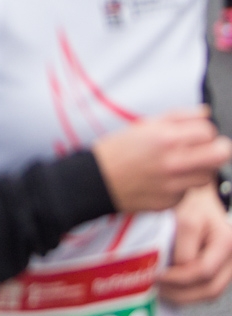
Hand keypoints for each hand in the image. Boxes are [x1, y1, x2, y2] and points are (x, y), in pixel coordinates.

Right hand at [92, 106, 231, 212]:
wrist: (96, 181)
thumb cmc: (117, 151)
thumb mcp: (143, 125)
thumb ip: (178, 117)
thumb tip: (205, 113)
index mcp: (165, 139)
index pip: (208, 131)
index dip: (205, 131)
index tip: (198, 134)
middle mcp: (172, 163)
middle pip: (220, 154)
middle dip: (217, 149)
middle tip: (207, 148)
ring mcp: (173, 185)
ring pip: (208, 175)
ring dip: (201, 169)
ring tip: (183, 164)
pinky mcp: (171, 202)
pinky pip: (189, 192)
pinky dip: (183, 185)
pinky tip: (166, 179)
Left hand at [159, 184, 231, 304]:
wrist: (205, 201)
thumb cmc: (193, 206)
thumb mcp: (184, 217)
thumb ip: (181, 244)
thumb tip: (170, 269)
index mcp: (224, 242)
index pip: (201, 269)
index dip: (177, 277)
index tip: (155, 275)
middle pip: (210, 288)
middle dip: (180, 293)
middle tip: (157, 289)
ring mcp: (230, 266)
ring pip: (212, 293)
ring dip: (185, 297)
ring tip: (163, 292)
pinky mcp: (224, 271)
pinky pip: (211, 290)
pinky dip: (192, 294)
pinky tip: (174, 290)